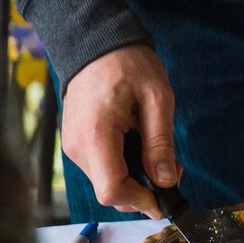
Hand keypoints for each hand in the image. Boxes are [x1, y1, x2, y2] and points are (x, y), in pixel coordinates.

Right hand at [61, 44, 178, 218]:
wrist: (96, 41)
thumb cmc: (127, 63)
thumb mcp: (157, 99)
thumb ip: (161, 143)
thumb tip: (166, 180)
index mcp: (95, 135)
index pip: (112, 191)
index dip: (140, 201)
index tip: (165, 198)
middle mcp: (77, 145)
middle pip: (110, 192)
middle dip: (143, 189)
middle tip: (170, 170)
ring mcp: (73, 145)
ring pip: (106, 181)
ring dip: (134, 178)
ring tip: (156, 153)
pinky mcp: (76, 141)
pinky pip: (101, 167)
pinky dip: (122, 166)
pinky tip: (139, 147)